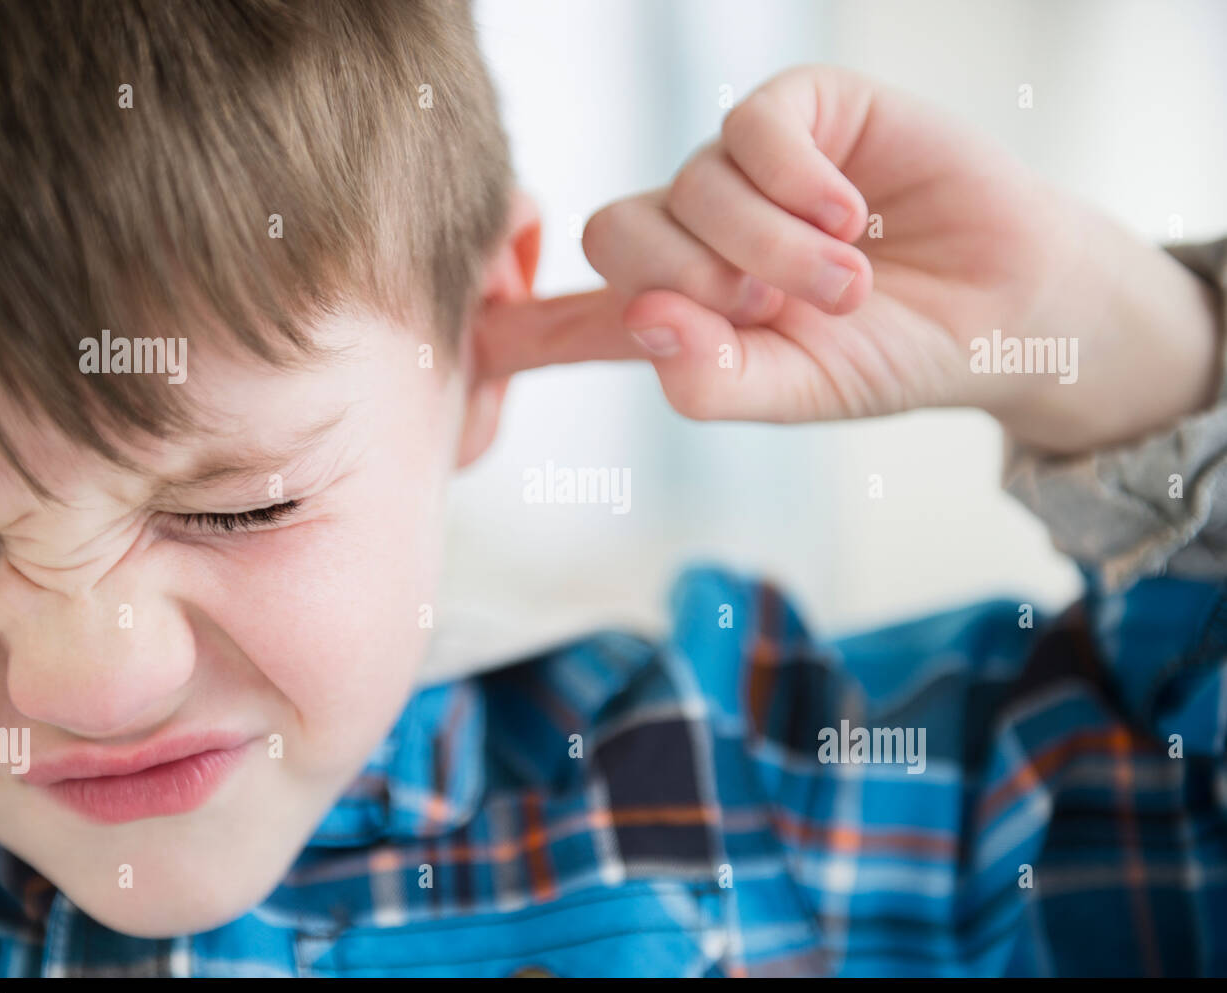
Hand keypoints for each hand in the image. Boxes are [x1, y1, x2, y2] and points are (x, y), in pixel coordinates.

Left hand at [477, 65, 1219, 452]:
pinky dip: (794, 180)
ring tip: (848, 280)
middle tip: (770, 311)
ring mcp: (745, 171)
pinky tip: (848, 214)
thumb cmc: (897, 354)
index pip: (581, 314)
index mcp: (686, 311)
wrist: (1005, 310)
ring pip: (692, 185)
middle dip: (691, 281)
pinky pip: (752, 127)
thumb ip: (715, 381)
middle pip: (618, 232)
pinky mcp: (803, 111)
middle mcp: (699, 236)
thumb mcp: (800, 392)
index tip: (475, 346)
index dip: (523, 327)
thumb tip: (647, 323)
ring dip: (766, 246)